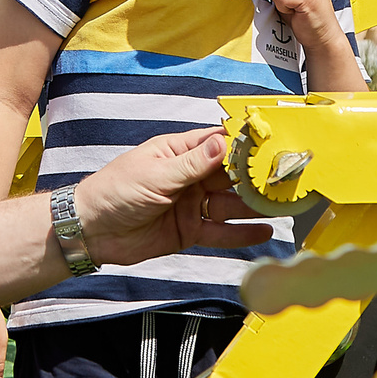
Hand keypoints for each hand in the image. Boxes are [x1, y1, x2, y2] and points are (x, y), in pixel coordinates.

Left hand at [70, 129, 271, 267]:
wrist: (91, 231)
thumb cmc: (115, 191)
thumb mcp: (156, 175)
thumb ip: (193, 164)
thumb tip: (224, 144)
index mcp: (179, 153)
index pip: (218, 144)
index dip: (244, 146)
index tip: (272, 146)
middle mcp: (189, 177)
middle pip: (230, 177)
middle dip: (255, 179)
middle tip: (285, 181)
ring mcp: (191, 205)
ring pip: (230, 205)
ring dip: (254, 207)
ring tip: (282, 207)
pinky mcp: (189, 231)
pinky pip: (220, 232)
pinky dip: (241, 233)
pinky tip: (263, 231)